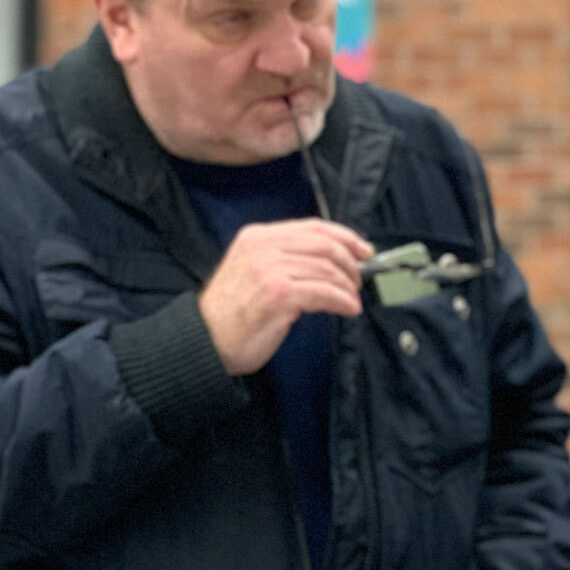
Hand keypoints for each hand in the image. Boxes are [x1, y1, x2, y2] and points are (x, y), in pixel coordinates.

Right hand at [198, 220, 372, 375]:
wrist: (205, 341)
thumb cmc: (233, 312)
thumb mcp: (254, 271)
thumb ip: (286, 258)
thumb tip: (334, 259)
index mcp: (258, 237)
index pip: (313, 227)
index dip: (345, 237)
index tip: (364, 250)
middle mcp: (263, 247)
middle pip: (324, 245)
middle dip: (350, 263)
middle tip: (358, 281)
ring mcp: (270, 269)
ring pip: (327, 269)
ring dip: (347, 286)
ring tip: (352, 299)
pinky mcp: (279, 293)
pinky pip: (324, 292)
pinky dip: (343, 301)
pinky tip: (348, 309)